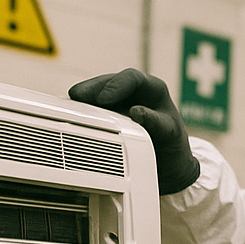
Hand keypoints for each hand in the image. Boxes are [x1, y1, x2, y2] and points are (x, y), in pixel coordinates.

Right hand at [68, 68, 199, 194]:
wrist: (169, 164)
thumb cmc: (173, 145)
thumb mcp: (170, 134)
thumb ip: (155, 122)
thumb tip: (136, 111)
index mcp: (153, 89)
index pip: (132, 78)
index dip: (117, 85)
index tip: (104, 98)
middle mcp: (134, 92)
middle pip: (109, 82)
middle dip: (93, 88)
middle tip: (78, 97)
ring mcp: (119, 103)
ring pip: (98, 93)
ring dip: (84, 99)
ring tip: (71, 105)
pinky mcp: (108, 116)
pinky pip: (93, 109)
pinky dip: (83, 112)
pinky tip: (72, 116)